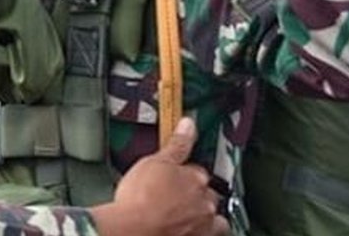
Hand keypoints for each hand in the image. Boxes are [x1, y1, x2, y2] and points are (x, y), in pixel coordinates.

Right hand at [91, 118, 227, 234]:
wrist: (133, 231)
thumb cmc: (140, 198)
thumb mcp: (154, 162)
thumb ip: (176, 144)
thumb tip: (189, 124)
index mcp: (196, 178)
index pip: (197, 171)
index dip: (184, 173)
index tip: (174, 176)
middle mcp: (205, 202)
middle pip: (208, 194)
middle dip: (197, 195)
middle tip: (176, 198)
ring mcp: (204, 225)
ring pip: (214, 219)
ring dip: (206, 217)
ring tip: (187, 217)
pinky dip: (202, 232)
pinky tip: (188, 231)